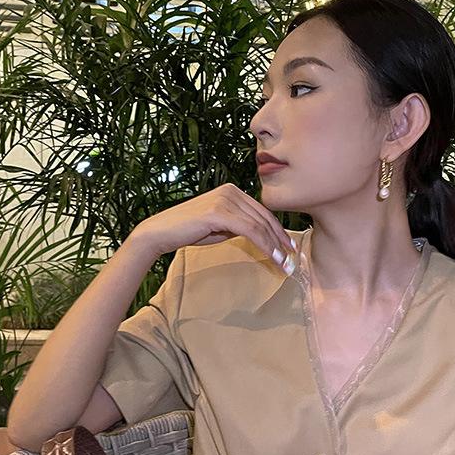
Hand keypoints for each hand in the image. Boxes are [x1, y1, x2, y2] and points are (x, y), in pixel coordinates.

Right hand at [129, 183, 296, 273]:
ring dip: (276, 246)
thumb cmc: (189, 231)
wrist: (161, 232)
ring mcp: (226, 199)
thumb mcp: (220, 226)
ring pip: (260, 225)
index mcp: (232, 191)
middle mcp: (231, 190)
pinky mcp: (220, 212)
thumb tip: (257, 235)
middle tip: (293, 258)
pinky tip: (273, 257)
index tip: (289, 247)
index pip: (262, 212)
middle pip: (265, 218)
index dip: (278, 231)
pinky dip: (265, 245)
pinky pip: (251, 230)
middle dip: (281, 240)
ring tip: (286, 263)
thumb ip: (238, 225)